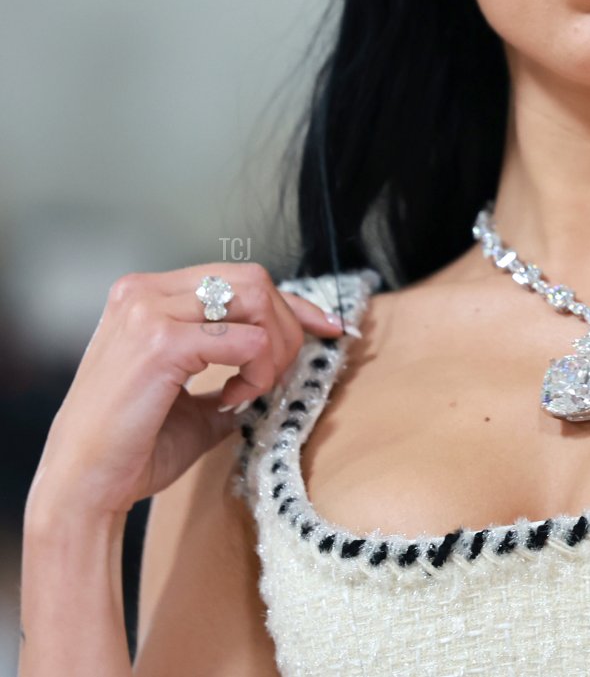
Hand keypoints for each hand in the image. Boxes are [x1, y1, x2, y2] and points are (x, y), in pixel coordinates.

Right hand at [29, 263, 348, 519]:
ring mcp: (149, 311)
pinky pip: (247, 341)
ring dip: (274, 348)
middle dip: (289, 325)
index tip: (328, 327)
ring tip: (251, 391)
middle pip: (255, 279)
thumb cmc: (132, 448)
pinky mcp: (161, 342)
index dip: (292, 304)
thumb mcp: (194, 396)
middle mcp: (144, 291)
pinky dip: (258, 372)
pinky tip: (234, 400)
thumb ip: (234, 367)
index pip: (239, 279)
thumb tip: (288, 359)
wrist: (81, 490)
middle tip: (280, 376)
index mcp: (147, 295)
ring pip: (257, 299)